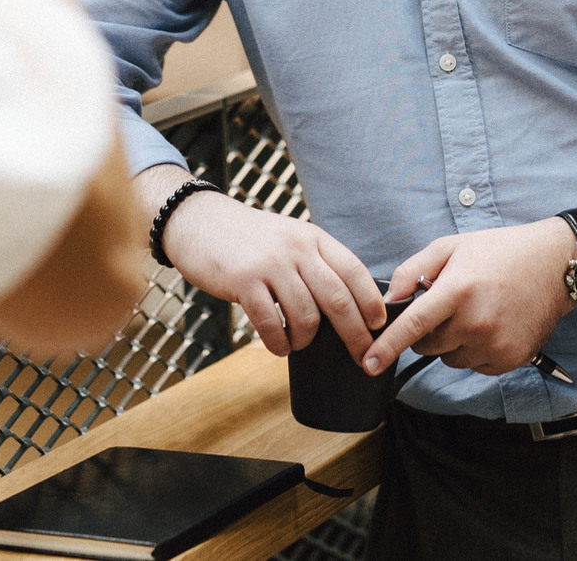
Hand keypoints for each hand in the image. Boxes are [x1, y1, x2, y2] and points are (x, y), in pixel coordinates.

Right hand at [158, 190, 386, 359]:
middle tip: (362, 356)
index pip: (353, 270)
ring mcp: (270, 264)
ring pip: (306, 316)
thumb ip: (314, 261)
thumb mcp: (288, 236)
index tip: (380, 325)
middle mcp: (295, 248)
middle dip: (355, 334)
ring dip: (307, 339)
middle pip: (338, 298)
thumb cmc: (246, 238)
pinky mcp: (243, 281)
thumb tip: (345, 303)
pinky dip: (278, 343)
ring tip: (298, 343)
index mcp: (311, 237)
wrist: (197, 221)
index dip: (371, 301)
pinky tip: (278, 345)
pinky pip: (271, 324)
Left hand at [364, 218, 576, 376]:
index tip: (369, 363)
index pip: (414, 325)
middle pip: (428, 345)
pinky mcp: (510, 359)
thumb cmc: (499, 252)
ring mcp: (495, 343)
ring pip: (450, 358)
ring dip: (453, 342)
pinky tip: (492, 324)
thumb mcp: (451, 246)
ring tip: (476, 311)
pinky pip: (475, 366)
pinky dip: (475, 350)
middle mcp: (477, 321)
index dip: (387, 346)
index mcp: (458, 289)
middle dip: (428, 331)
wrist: (554, 265)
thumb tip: (388, 299)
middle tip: (449, 305)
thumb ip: (413, 270)